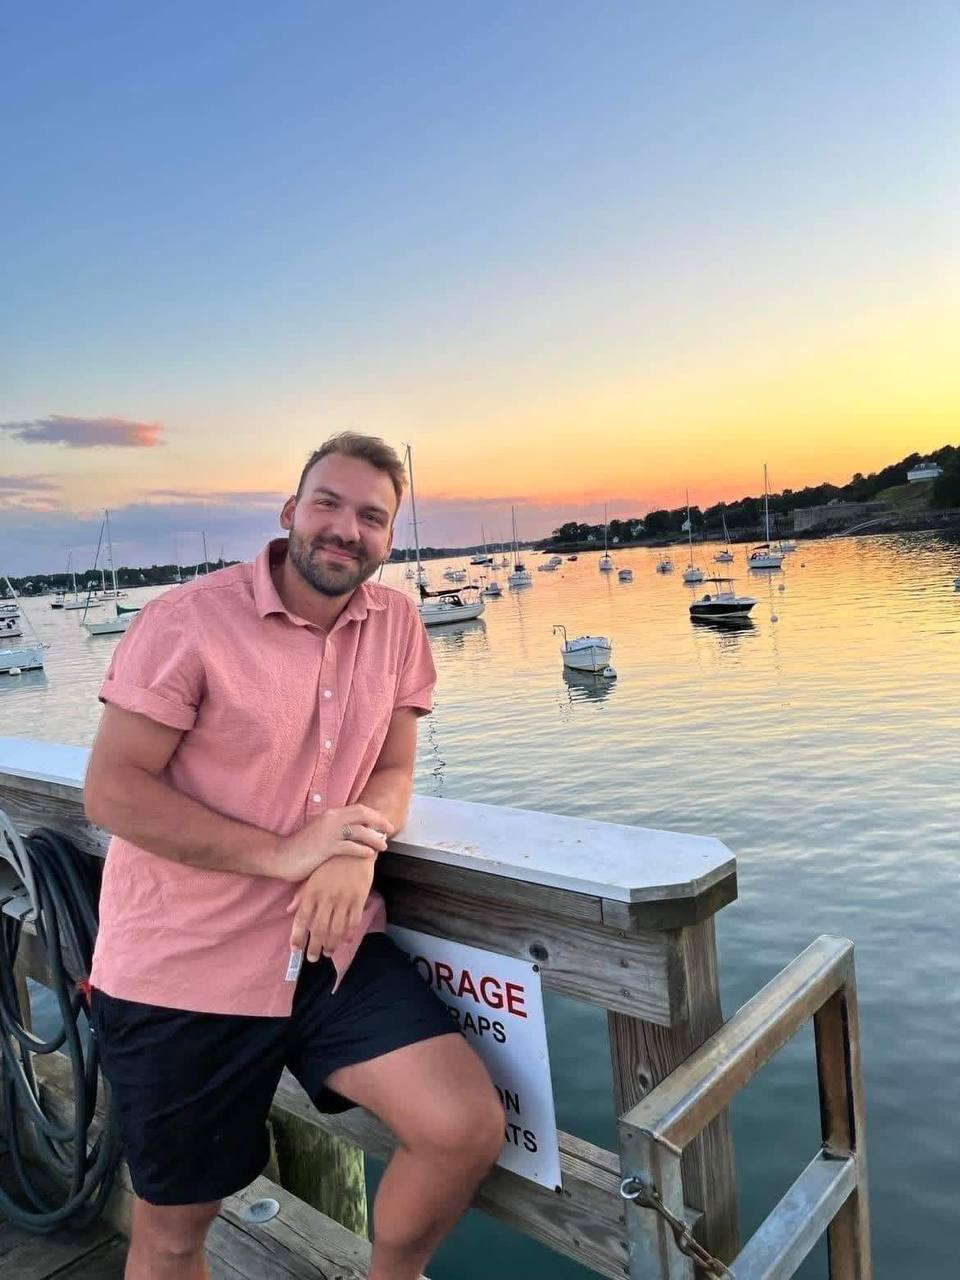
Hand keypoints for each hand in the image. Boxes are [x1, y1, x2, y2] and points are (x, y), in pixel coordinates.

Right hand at [278, 804, 392, 882]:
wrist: (281, 855)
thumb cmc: (301, 846)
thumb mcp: (320, 831)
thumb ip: (335, 828)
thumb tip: (352, 829)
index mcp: (330, 814)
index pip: (358, 809)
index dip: (374, 814)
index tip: (384, 822)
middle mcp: (331, 819)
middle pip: (362, 814)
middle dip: (379, 822)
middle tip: (390, 830)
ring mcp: (329, 833)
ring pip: (360, 831)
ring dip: (375, 838)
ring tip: (383, 845)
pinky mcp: (326, 848)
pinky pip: (350, 847)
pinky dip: (363, 850)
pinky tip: (369, 854)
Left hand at [287, 854, 375, 959]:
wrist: (355, 848)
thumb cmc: (330, 862)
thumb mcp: (312, 875)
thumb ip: (301, 893)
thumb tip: (289, 910)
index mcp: (313, 891)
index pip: (301, 918)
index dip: (297, 935)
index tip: (295, 949)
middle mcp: (327, 897)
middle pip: (319, 928)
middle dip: (314, 946)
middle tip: (312, 958)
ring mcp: (344, 899)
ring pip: (336, 929)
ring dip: (331, 944)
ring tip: (327, 953)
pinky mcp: (359, 899)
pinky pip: (353, 922)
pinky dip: (349, 934)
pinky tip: (345, 942)